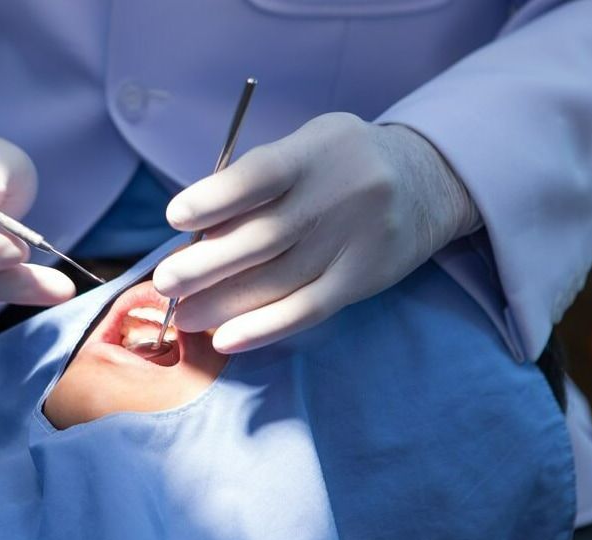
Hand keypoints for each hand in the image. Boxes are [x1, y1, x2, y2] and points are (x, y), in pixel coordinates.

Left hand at [153, 113, 480, 352]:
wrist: (426, 180)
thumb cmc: (340, 164)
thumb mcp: (306, 148)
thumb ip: (257, 182)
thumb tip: (197, 233)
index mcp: (316, 151)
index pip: (260, 176)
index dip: (215, 198)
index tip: (174, 217)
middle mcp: (340, 193)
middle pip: (264, 238)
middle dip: (206, 266)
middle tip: (165, 284)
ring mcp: (357, 239)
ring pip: (280, 280)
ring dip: (224, 304)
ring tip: (184, 317)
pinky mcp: (366, 278)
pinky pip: (308, 309)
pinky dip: (264, 327)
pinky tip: (227, 339)